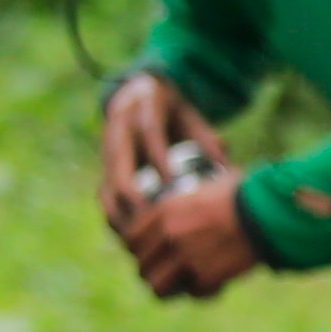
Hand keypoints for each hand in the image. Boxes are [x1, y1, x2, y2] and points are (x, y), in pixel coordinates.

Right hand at [97, 74, 220, 232]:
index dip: (160, 158)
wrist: (137, 94)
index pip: (150, 132)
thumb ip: (208, 139)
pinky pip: (104, 194)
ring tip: (140, 238)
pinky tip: (130, 236)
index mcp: (145, 107)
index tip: (174, 183)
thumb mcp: (192, 117)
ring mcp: (107, 149)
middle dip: (133, 195)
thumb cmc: (173, 112)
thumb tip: (227, 169)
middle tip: (153, 220)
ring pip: (106, 184)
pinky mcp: (103, 167)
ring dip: (120, 213)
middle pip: (118, 163)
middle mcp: (119, 127)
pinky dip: (114, 216)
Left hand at [118, 171, 262, 300]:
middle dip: (153, 270)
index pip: (130, 239)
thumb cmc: (244, 193)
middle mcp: (170, 236)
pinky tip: (214, 285)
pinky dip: (204, 292)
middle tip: (166, 271)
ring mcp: (186, 258)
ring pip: (158, 286)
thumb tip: (191, 198)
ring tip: (181, 286)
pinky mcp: (207, 276)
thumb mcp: (204, 188)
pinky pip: (194, 293)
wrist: (267, 213)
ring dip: (169, 288)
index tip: (149, 250)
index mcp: (164, 212)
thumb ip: (187, 202)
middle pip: (142, 265)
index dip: (138, 248)